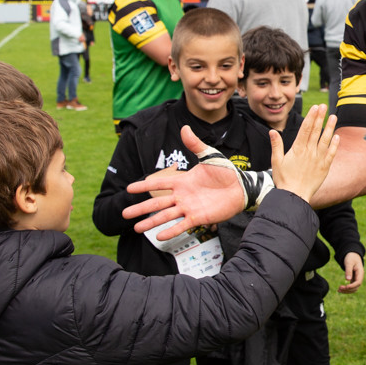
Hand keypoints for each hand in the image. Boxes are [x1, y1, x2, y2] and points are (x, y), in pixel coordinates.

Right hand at [125, 125, 248, 236]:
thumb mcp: (209, 156)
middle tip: (125, 213)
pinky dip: (171, 231)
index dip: (144, 186)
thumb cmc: (226, 172)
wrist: (241, 188)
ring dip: (151, 222)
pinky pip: (182, 225)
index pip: (159, 183)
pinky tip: (159, 237)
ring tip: (137, 228)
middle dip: (140, 208)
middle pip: (157, 203)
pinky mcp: (199, 217)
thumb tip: (184, 128)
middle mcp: (182, 196)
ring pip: (166, 216)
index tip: (129, 189)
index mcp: (183, 181)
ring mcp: (189, 207)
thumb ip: (195, 144)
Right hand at [271, 106, 338, 201]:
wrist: (294, 196)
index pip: (306, 129)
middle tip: (324, 106)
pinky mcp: (324, 167)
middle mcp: (309, 152)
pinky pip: (331, 153)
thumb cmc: (283, 180)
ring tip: (333, 117)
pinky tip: (337, 136)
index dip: (311, 117)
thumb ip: (276, 145)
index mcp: (298, 149)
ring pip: (326, 140)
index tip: (315, 107)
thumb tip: (272, 131)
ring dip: (330, 127)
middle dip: (320, 117)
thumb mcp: (276, 161)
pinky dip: (335, 144)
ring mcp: (318, 159)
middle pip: (316, 131)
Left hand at [339, 251, 364, 292]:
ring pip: (353, 289)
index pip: (358, 282)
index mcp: (360, 273)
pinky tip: (340, 289)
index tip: (346, 286)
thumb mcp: (349, 263)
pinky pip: (351, 287)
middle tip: (339, 288)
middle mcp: (359, 277)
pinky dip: (346, 289)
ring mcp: (356, 279)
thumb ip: (348, 271)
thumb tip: (347, 280)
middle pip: (356, 287)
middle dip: (348, 289)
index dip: (352, 286)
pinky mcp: (353, 280)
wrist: (352, 255)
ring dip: (346, 291)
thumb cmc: (351, 258)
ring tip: (338, 290)